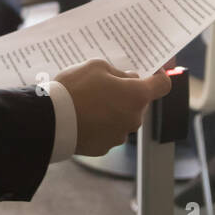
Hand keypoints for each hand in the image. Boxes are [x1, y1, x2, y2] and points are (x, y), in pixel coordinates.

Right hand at [55, 59, 171, 155]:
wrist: (51, 121)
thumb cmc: (75, 88)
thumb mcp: (96, 66)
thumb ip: (118, 72)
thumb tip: (129, 79)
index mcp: (137, 95)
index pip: (163, 85)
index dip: (159, 76)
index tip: (151, 72)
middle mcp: (134, 118)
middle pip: (138, 103)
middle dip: (127, 94)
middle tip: (105, 85)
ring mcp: (119, 135)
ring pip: (122, 118)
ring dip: (112, 110)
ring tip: (88, 103)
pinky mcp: (104, 148)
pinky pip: (107, 132)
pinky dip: (100, 125)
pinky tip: (83, 118)